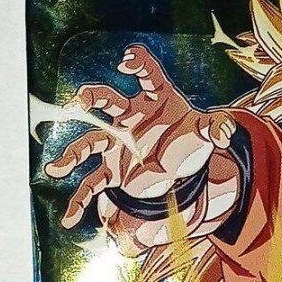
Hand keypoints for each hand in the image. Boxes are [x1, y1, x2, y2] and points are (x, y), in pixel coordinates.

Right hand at [44, 44, 232, 227]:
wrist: (178, 170)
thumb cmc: (189, 140)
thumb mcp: (204, 132)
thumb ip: (214, 127)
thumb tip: (224, 130)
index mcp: (154, 98)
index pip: (147, 74)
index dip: (137, 64)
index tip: (127, 62)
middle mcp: (129, 116)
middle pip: (107, 100)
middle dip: (91, 98)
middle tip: (80, 100)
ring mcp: (117, 143)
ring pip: (90, 142)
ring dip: (72, 154)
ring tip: (56, 168)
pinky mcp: (112, 170)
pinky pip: (93, 183)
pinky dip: (80, 201)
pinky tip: (69, 219)